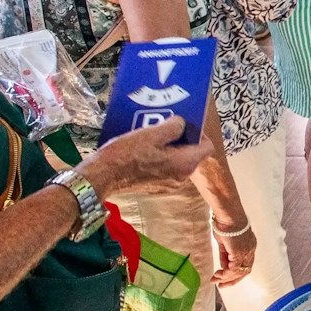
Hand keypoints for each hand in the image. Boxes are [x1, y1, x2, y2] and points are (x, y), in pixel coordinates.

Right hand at [75, 116, 211, 197]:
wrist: (102, 177)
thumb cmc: (127, 155)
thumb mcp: (152, 133)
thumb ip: (173, 126)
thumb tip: (182, 123)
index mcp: (185, 164)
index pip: (207, 147)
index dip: (200, 133)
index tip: (186, 124)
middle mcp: (181, 177)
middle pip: (192, 153)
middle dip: (182, 138)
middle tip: (166, 124)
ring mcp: (169, 184)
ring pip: (177, 160)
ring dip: (169, 146)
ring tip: (153, 133)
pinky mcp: (156, 186)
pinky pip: (165, 167)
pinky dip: (159, 157)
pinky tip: (144, 147)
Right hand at [214, 225, 256, 286]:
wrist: (228, 215)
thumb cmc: (225, 223)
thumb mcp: (225, 242)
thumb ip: (226, 255)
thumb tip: (224, 267)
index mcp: (249, 245)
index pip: (246, 263)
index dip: (236, 273)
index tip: (225, 277)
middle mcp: (251, 250)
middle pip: (245, 270)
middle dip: (233, 280)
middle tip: (221, 285)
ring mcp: (246, 252)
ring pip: (239, 272)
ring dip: (226, 278)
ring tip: (215, 280)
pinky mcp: (239, 253)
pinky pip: (233, 269)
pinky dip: (225, 274)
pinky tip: (218, 275)